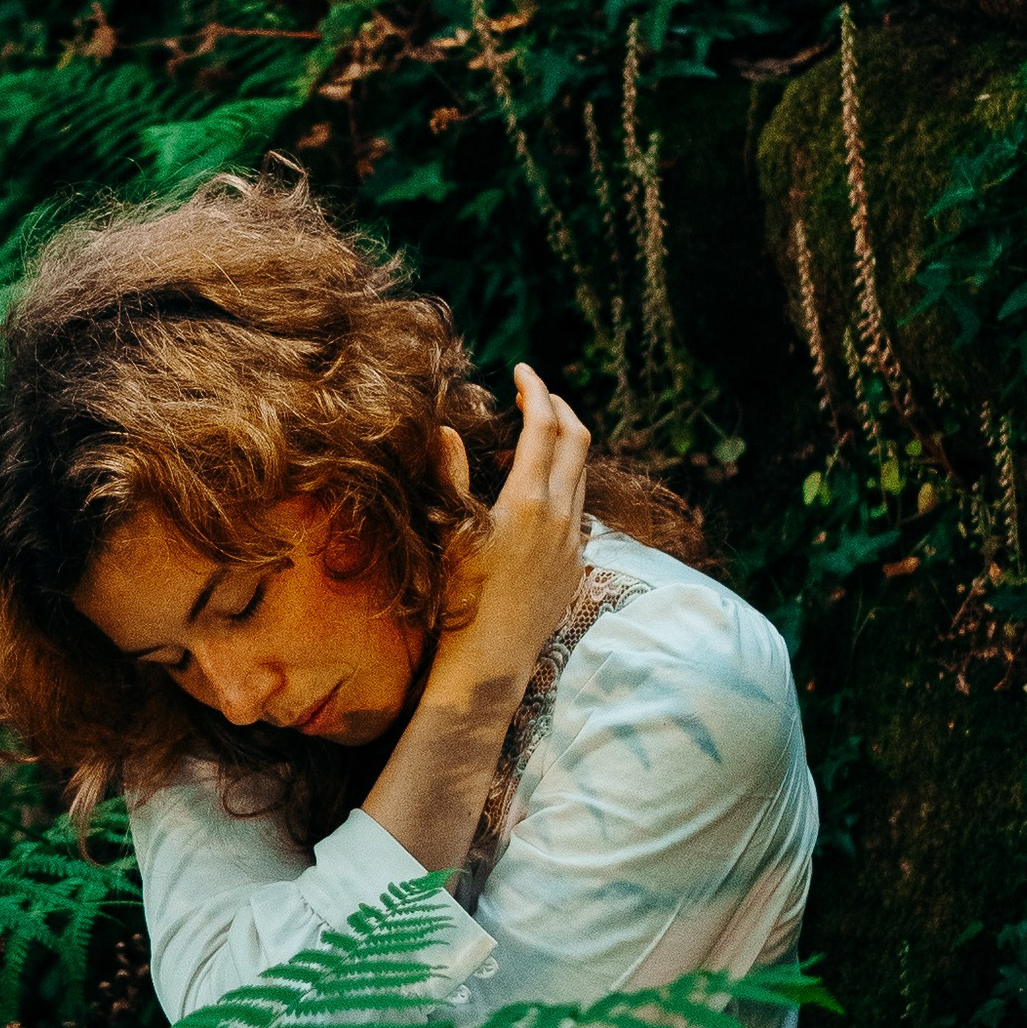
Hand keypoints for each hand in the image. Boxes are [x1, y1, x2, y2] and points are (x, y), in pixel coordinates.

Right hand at [427, 365, 590, 710]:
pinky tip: (538, 493)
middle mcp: (561, 515)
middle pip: (578, 440)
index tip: (522, 369)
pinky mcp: (576, 562)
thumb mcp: (449, 531)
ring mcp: (574, 540)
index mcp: (529, 500)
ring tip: (530, 440)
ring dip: (563, 446)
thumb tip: (444, 431)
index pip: (543, 424)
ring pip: (581, 474)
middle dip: (559, 407)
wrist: (491, 658)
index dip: (535, 389)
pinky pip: (579, 508)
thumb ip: (451, 477)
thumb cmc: (459, 597)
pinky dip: (563, 483)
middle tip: (534, 393)